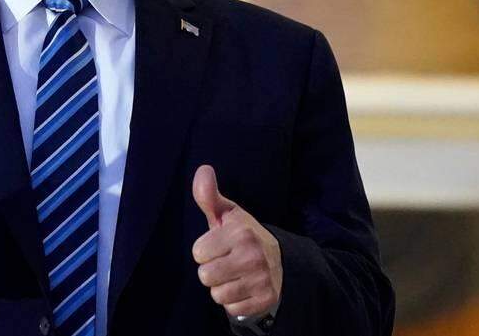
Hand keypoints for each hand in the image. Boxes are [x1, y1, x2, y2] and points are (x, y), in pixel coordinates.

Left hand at [191, 164, 281, 317]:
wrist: (280, 260)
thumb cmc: (243, 236)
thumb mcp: (227, 214)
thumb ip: (209, 196)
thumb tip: (203, 170)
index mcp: (241, 233)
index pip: (198, 253)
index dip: (205, 250)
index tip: (219, 245)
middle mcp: (252, 256)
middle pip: (205, 276)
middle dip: (212, 270)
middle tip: (226, 261)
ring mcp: (261, 279)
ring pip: (217, 294)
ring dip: (222, 286)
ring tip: (235, 274)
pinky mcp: (265, 299)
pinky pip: (231, 308)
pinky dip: (234, 301)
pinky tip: (243, 287)